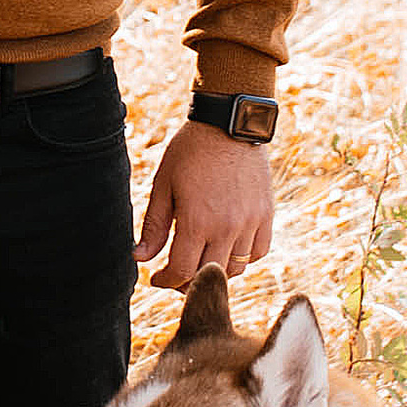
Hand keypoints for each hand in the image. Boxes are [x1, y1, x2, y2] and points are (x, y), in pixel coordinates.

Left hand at [135, 122, 274, 289]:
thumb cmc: (191, 151)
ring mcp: (250, 223)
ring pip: (236, 269)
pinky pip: (258, 252)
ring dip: (216, 272)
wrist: (229, 124)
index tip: (157, 279)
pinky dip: (243, 258)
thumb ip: (154, 226)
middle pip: (209, 276)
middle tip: (176, 275)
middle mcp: (227, 228)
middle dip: (188, 282)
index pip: (182, 272)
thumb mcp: (164, 185)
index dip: (166, 281)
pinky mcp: (266, 215)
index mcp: (197, 221)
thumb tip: (140, 258)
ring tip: (201, 261)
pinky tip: (227, 249)